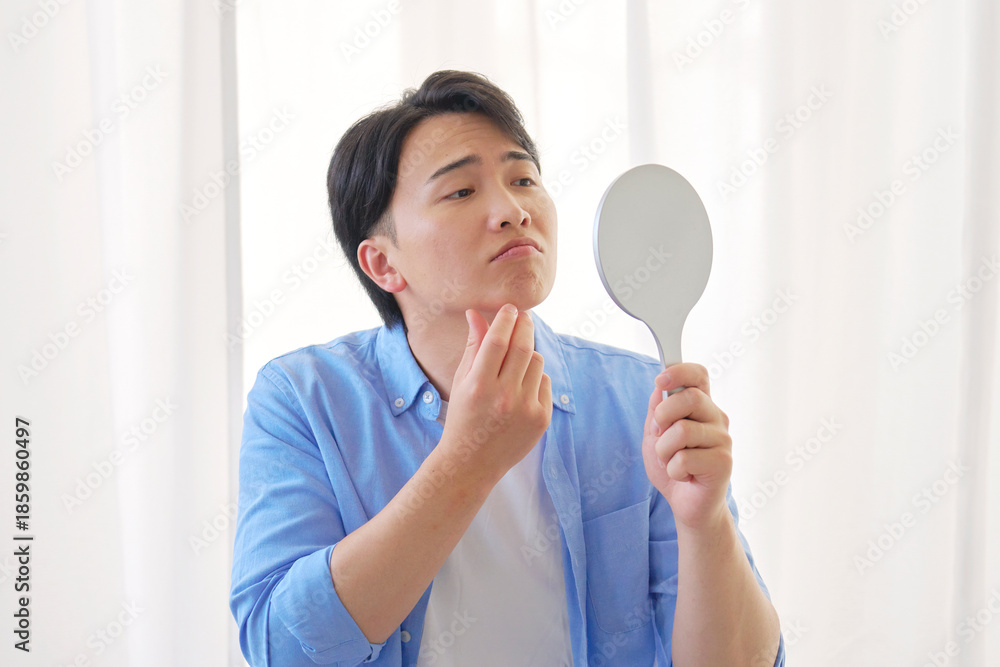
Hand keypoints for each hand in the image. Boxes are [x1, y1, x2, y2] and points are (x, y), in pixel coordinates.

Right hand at [439, 304, 552, 484]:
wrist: (472, 462)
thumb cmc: (463, 417)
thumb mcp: (462, 381)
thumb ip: (473, 347)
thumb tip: (476, 314)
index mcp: (479, 386)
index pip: (497, 341)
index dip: (506, 319)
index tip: (510, 308)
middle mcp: (504, 397)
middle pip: (523, 347)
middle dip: (524, 326)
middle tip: (523, 317)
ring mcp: (526, 409)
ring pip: (537, 362)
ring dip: (529, 353)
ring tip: (516, 360)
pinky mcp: (541, 419)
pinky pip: (544, 382)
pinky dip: (534, 378)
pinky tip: (520, 387)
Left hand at [641, 363, 732, 530]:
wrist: (687, 504)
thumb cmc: (672, 467)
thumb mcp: (654, 436)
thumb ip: (656, 411)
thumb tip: (660, 388)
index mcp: (701, 406)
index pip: (699, 375)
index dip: (680, 371)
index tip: (661, 379)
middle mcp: (716, 417)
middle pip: (690, 398)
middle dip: (663, 415)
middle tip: (658, 434)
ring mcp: (723, 439)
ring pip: (682, 431)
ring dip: (664, 450)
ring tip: (670, 461)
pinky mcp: (723, 462)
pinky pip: (684, 459)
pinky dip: (673, 470)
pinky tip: (683, 476)